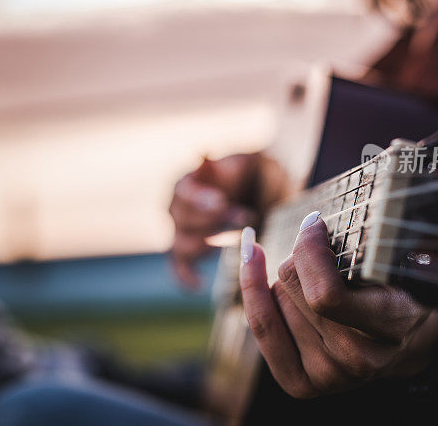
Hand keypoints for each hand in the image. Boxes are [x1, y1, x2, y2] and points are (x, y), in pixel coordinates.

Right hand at [168, 154, 260, 287]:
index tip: (222, 201)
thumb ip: (226, 163)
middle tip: (246, 215)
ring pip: (182, 244)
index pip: (183, 192)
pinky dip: (185, 276)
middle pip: (183, 220)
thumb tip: (201, 154)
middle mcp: (177, 207)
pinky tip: (199, 284)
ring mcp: (180, 231)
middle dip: (215, 220)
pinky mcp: (187, 251)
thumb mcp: (246, 163)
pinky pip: (178, 267)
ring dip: (210, 243)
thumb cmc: (252, 175)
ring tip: (240, 236)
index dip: (200, 199)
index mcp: (187, 182)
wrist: (260, 193)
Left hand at [239, 218, 437, 397]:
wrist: (404, 339)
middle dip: (299, 257)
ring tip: (317, 281)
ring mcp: (327, 376)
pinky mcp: (300, 384)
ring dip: (288, 281)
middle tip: (319, 248)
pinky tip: (253, 266)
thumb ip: (366, 243)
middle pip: (291, 287)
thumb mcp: (392, 260)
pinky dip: (255, 292)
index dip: (309, 250)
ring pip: (276, 300)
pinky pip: (263, 326)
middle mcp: (356, 359)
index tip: (313, 223)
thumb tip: (310, 225)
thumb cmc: (395, 286)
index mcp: (387, 326)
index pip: (325, 294)